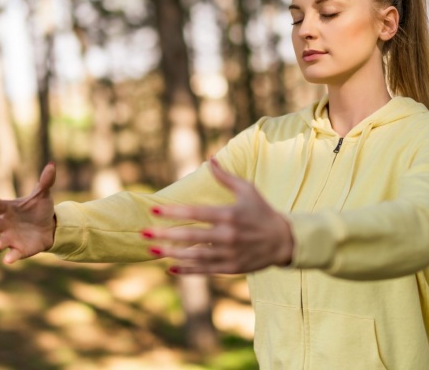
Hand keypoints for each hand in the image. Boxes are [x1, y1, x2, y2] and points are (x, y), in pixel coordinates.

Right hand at [0, 162, 56, 263]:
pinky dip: (10, 257)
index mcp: (9, 209)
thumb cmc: (40, 209)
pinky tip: (9, 260)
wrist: (50, 227)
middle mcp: (5, 225)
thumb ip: (45, 181)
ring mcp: (10, 238)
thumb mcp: (43, 195)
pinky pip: (12, 255)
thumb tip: (52, 165)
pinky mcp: (19, 250)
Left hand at [143, 158, 293, 274]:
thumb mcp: (248, 190)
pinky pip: (205, 270)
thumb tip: (210, 158)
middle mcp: (228, 236)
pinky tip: (171, 268)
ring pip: (195, 256)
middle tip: (144, 232)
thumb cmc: (263, 211)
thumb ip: (226, 177)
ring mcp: (229, 254)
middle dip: (165, 235)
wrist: (284, 241)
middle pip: (191, 237)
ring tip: (152, 250)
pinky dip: (187, 270)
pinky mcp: (231, 268)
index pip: (196, 213)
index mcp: (230, 215)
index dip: (174, 212)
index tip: (154, 209)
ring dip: (172, 254)